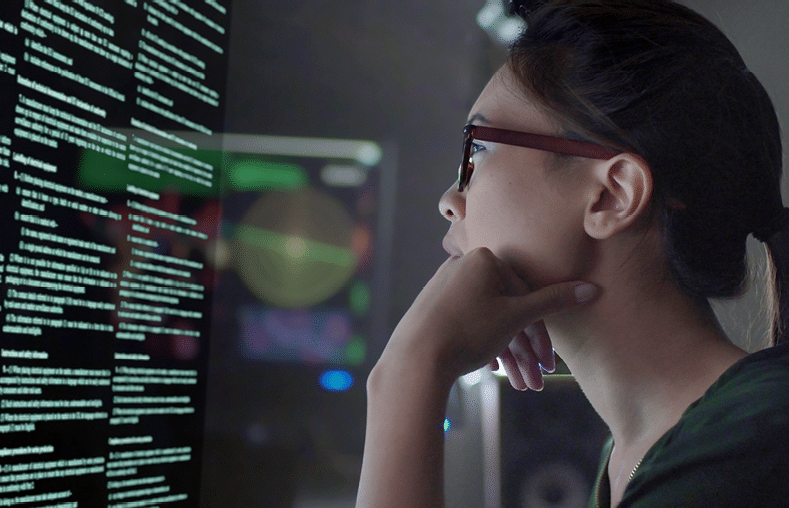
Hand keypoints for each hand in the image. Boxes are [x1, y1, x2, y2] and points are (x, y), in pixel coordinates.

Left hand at [380, 247, 597, 387]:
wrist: (414, 359)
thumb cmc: (467, 332)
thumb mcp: (516, 317)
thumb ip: (554, 301)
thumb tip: (591, 289)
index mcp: (484, 259)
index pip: (525, 297)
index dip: (541, 335)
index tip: (549, 365)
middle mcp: (462, 266)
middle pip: (507, 310)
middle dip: (524, 351)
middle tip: (534, 382)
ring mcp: (445, 286)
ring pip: (488, 320)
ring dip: (507, 354)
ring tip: (518, 385)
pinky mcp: (432, 306)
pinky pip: (467, 322)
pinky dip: (483, 345)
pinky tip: (492, 369)